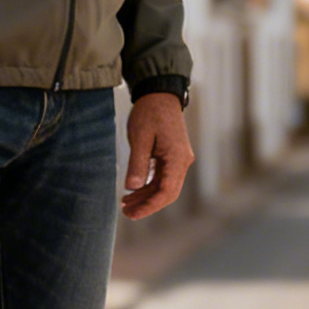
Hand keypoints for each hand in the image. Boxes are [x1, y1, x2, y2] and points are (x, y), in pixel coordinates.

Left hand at [122, 92, 192, 220]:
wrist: (160, 94)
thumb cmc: (150, 113)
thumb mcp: (140, 138)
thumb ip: (138, 164)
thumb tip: (132, 188)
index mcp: (177, 158)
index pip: (166, 192)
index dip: (149, 207)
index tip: (131, 215)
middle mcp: (182, 161)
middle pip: (168, 193)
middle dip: (147, 205)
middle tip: (126, 212)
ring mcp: (179, 159)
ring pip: (165, 186)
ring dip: (147, 196)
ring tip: (125, 203)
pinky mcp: (173, 156)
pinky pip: (163, 177)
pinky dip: (149, 186)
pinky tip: (134, 190)